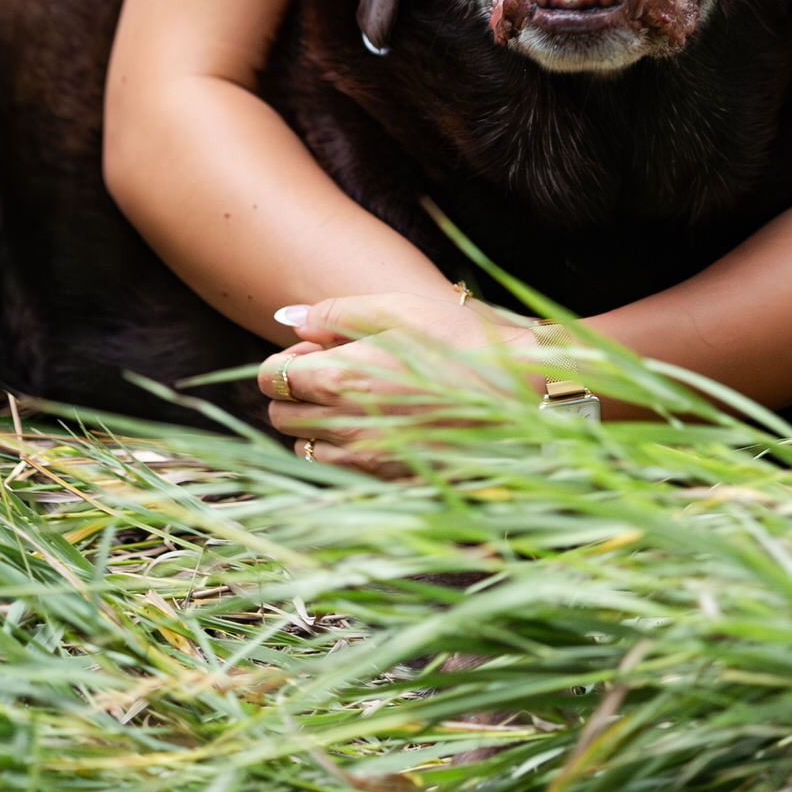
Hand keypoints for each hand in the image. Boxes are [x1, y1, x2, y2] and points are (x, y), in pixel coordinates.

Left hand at [257, 292, 539, 473]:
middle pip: (281, 416)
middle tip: (336, 371)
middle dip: (296, 392)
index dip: (288, 360)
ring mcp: (367, 461)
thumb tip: (288, 319)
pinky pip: (340, 473)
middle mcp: (345, 426)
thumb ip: (335, 313)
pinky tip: (378, 427)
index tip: (317, 350)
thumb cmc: (461, 341)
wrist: (520, 393)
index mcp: (340, 378)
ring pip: (305, 450)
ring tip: (357, 400)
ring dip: (317, 425)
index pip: (271, 378)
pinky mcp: (390, 482)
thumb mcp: (399, 309)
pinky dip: (344, 452)